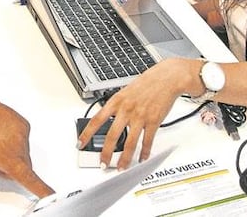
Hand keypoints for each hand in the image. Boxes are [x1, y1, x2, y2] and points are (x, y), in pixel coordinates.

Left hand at [0, 85, 52, 213]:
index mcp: (9, 157)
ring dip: (11, 154)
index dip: (43, 190)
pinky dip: (13, 141)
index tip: (52, 196)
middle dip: (10, 168)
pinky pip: (22, 140)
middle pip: (23, 167)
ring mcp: (23, 131)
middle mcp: (20, 143)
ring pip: (23, 154)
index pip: (30, 179)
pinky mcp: (23, 123)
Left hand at [77, 58, 198, 168]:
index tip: (79, 144)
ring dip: (125, 159)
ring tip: (122, 167)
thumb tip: (108, 119)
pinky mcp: (154, 121)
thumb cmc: (147, 83)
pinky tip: (142, 158)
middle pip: (112, 136)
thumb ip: (117, 106)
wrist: (167, 78)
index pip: (96, 120)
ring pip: (130, 143)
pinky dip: (144, 152)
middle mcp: (126, 110)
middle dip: (106, 154)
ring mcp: (140, 117)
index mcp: (116, 101)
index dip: (86, 134)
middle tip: (103, 164)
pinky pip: (147, 141)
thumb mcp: (125, 91)